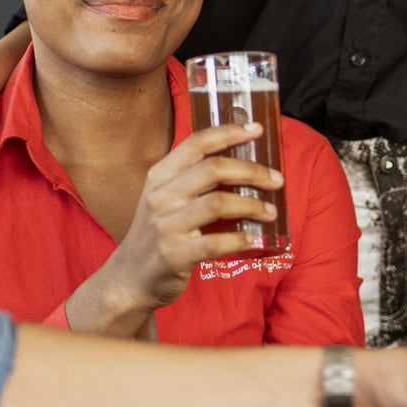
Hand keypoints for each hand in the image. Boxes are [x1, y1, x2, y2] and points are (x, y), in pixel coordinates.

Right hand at [96, 123, 282, 311]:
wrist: (130, 277)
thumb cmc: (158, 233)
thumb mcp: (164, 198)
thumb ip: (193, 179)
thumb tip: (244, 164)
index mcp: (160, 176)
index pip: (197, 143)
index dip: (229, 132)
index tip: (257, 129)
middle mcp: (160, 196)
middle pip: (213, 169)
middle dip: (251, 171)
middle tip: (276, 179)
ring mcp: (166, 226)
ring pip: (218, 204)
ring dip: (252, 206)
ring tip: (270, 211)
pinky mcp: (174, 255)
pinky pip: (215, 243)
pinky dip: (240, 239)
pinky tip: (254, 239)